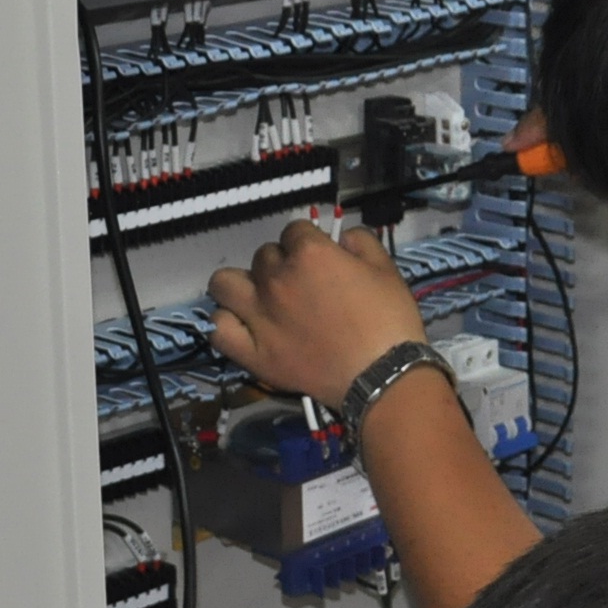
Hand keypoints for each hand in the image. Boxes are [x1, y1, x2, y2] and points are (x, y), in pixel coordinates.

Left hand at [208, 221, 429, 405]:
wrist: (382, 376)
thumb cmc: (389, 321)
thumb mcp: (386, 268)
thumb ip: (360, 241)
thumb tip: (341, 237)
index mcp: (308, 253)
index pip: (295, 231)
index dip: (309, 244)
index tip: (322, 261)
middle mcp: (275, 279)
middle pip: (263, 256)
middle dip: (281, 264)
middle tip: (301, 287)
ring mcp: (258, 316)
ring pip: (223, 283)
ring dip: (240, 285)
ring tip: (260, 299)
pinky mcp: (252, 352)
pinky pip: (218, 329)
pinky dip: (227, 324)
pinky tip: (244, 326)